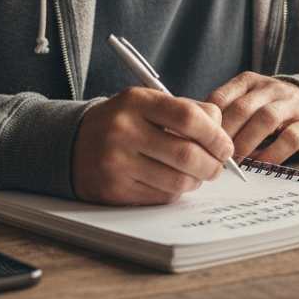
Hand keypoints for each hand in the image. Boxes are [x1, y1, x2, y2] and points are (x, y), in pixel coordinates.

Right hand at [72, 87, 234, 204]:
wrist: (72, 143)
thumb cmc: (124, 122)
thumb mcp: (148, 103)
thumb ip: (187, 110)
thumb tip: (223, 134)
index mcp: (136, 102)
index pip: (188, 117)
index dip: (216, 135)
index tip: (226, 147)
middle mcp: (123, 130)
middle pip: (186, 154)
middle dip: (212, 165)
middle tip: (218, 167)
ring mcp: (116, 162)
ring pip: (177, 181)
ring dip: (196, 181)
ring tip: (196, 174)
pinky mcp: (113, 190)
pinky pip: (161, 197)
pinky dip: (175, 192)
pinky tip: (171, 181)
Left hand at [208, 72, 298, 163]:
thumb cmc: (269, 111)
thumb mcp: (247, 103)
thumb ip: (226, 114)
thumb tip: (196, 138)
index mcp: (249, 82)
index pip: (222, 97)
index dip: (209, 122)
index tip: (200, 142)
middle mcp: (271, 88)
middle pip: (243, 108)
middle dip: (227, 134)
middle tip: (216, 156)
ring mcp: (292, 104)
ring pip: (267, 119)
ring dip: (247, 142)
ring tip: (236, 161)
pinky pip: (290, 138)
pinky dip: (272, 153)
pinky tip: (260, 164)